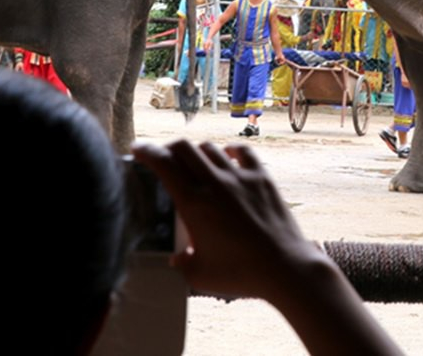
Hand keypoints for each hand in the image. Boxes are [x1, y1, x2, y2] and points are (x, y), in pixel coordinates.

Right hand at [133, 141, 323, 303]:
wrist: (284, 267)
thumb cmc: (240, 274)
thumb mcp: (199, 275)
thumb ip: (182, 264)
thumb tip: (176, 259)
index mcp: (194, 204)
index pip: (164, 164)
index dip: (147, 152)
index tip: (138, 149)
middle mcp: (215, 183)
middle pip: (185, 148)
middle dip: (168, 147)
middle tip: (163, 156)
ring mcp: (240, 177)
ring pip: (211, 148)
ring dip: (197, 151)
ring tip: (193, 162)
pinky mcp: (262, 178)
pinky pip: (243, 151)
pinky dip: (230, 150)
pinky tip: (227, 156)